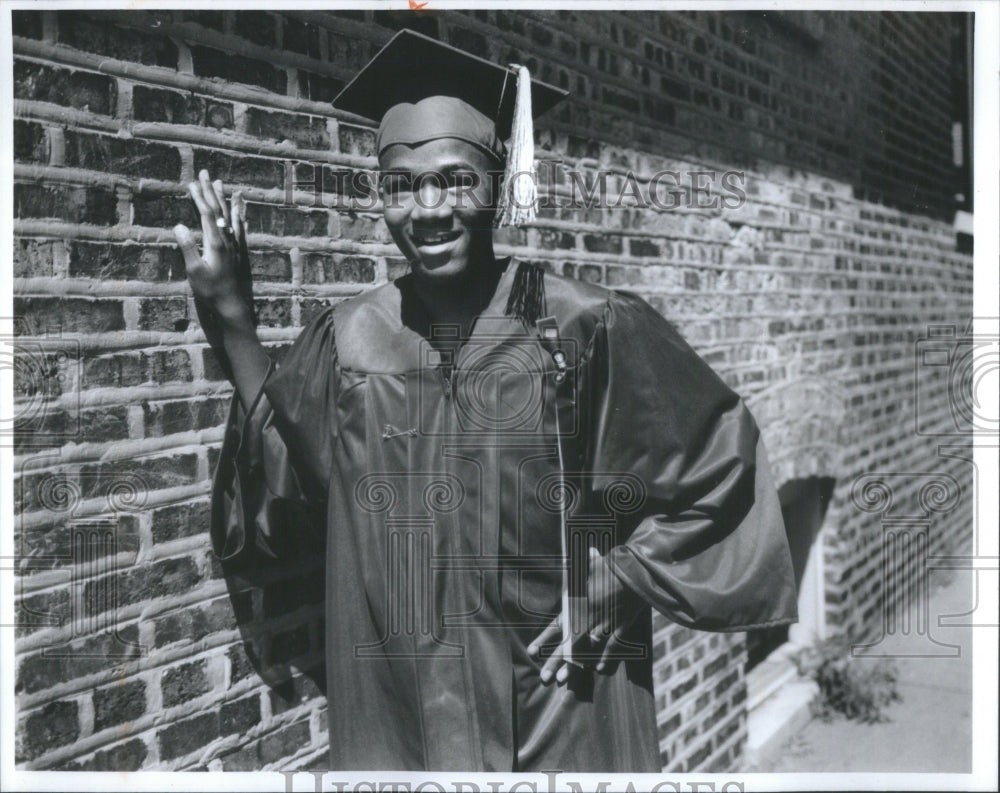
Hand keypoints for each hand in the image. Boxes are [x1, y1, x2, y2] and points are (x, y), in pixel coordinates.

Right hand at [174, 170, 252, 321]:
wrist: (231, 303)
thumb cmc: (210, 289)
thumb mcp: (194, 270)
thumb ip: (187, 247)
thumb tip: (179, 225)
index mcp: (215, 242)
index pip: (206, 213)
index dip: (199, 196)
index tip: (192, 182)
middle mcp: (227, 239)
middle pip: (218, 210)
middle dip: (210, 191)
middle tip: (206, 173)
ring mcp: (234, 245)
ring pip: (229, 216)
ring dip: (224, 199)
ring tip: (221, 184)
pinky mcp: (237, 251)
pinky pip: (238, 228)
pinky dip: (237, 216)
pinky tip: (239, 211)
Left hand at [527, 547, 643, 683]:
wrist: (636, 570)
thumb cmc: (613, 565)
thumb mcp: (595, 564)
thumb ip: (588, 563)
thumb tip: (589, 551)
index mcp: (578, 603)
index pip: (558, 624)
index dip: (544, 639)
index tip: (532, 651)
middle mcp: (589, 616)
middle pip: (569, 643)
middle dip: (556, 661)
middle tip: (544, 678)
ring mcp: (606, 623)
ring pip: (587, 649)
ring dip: (575, 666)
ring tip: (564, 680)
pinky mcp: (622, 625)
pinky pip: (612, 646)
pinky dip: (606, 658)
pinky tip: (598, 670)